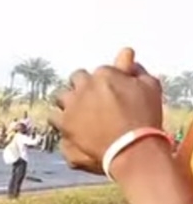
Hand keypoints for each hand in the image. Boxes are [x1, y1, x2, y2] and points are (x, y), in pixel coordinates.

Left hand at [50, 48, 163, 173]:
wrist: (132, 147)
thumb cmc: (145, 119)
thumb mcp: (150, 87)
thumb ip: (135, 70)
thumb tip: (126, 56)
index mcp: (105, 74)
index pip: (100, 72)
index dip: (106, 82)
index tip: (110, 91)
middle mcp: (84, 86)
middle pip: (77, 79)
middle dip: (84, 87)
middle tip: (94, 100)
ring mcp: (71, 105)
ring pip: (61, 96)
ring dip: (69, 102)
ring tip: (80, 113)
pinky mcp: (64, 123)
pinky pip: (54, 117)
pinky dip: (60, 121)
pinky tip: (70, 126)